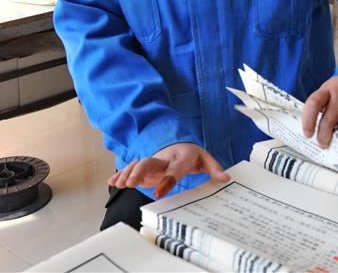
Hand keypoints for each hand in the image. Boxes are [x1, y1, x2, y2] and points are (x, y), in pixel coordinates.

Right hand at [108, 143, 228, 198]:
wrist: (180, 144)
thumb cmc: (193, 155)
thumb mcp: (205, 159)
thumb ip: (214, 168)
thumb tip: (226, 178)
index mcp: (181, 157)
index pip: (174, 170)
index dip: (167, 181)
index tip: (158, 193)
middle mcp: (164, 158)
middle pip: (150, 163)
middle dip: (140, 172)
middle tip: (131, 184)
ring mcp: (153, 162)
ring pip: (138, 165)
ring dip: (128, 173)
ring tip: (118, 184)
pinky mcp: (145, 168)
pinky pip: (132, 169)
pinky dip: (122, 174)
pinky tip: (112, 182)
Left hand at [302, 75, 337, 149]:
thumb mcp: (329, 90)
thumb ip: (321, 107)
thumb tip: (313, 130)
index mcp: (328, 90)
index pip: (313, 104)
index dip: (308, 121)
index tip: (307, 134)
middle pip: (329, 120)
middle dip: (323, 137)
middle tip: (322, 143)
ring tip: (336, 145)